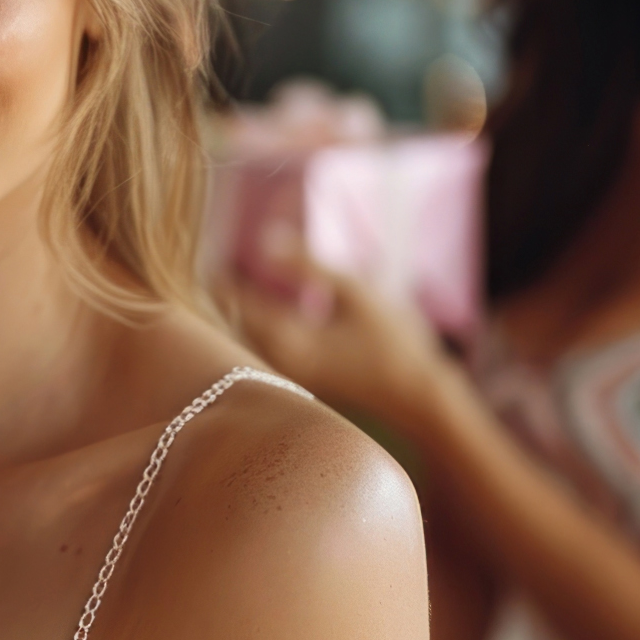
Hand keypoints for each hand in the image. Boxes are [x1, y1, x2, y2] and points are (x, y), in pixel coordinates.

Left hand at [219, 254, 454, 439]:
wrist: (420, 399)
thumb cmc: (394, 343)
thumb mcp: (356, 293)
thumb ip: (308, 267)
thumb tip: (266, 240)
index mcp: (286, 339)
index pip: (233, 297)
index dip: (222, 266)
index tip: (219, 241)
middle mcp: (276, 361)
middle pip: (232, 315)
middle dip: (230, 284)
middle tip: (232, 251)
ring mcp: (285, 373)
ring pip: (246, 331)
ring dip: (245, 303)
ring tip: (251, 272)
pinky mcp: (296, 378)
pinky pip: (263, 343)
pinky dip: (262, 320)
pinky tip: (277, 302)